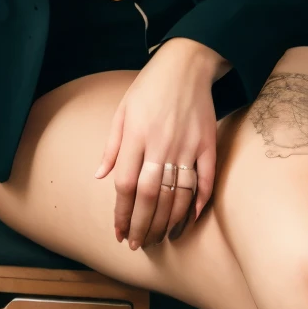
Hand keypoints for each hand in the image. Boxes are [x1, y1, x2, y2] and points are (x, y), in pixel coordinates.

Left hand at [93, 39, 226, 249]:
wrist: (187, 63)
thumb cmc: (149, 87)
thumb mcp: (122, 111)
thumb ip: (112, 147)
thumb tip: (99, 177)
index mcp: (136, 136)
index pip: (126, 186)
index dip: (122, 214)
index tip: (120, 233)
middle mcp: (160, 144)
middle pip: (150, 196)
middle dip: (143, 226)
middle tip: (139, 245)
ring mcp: (187, 145)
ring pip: (177, 193)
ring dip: (168, 221)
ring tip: (160, 238)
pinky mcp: (208, 143)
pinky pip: (205, 179)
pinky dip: (199, 201)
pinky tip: (190, 219)